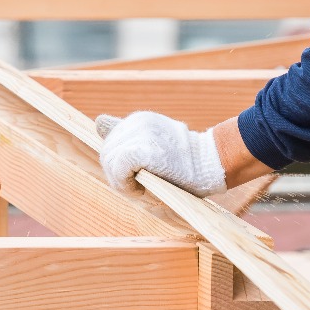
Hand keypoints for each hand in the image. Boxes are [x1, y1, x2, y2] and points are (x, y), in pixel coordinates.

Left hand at [97, 112, 226, 197]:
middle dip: (117, 175)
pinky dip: (124, 184)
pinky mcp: (141, 150)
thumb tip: (97, 121)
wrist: (211, 164)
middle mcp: (135, 122)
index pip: (110, 143)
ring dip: (121, 181)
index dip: (118, 163)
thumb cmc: (186, 161)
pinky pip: (118, 169)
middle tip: (138, 187)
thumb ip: (127, 135)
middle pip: (106, 154)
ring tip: (140, 188)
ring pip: (109, 162)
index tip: (137, 174)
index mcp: (138, 120)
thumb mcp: (154, 142)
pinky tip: (140, 189)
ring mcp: (138, 134)